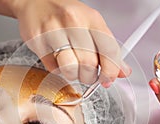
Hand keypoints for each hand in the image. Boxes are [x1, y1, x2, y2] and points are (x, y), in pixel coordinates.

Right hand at [0, 0, 130, 86]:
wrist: (36, 3)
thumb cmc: (66, 15)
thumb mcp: (91, 25)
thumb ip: (107, 48)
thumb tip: (122, 71)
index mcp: (91, 18)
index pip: (109, 49)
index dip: (111, 70)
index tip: (108, 79)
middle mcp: (73, 22)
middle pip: (89, 63)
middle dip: (90, 77)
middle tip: (88, 76)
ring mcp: (53, 30)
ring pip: (70, 68)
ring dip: (74, 76)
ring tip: (73, 69)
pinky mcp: (37, 41)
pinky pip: (53, 68)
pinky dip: (58, 70)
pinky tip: (58, 60)